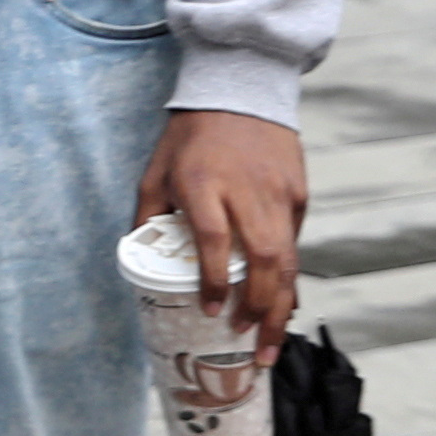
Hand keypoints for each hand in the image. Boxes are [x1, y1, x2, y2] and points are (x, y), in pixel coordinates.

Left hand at [134, 108, 306, 353]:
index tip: (209, 310)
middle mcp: (246, 192)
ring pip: (288, 259)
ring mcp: (278, 194)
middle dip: (259, 309)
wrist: (239, 90)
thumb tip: (138, 258)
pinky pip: (296, 244)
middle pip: (263, 259)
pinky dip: (291, 278)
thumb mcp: (156, 170)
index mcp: (204, 185)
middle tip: (251, 345)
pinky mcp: (297, 194)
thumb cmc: (191, 135)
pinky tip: (283, 304)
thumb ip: (148, 215)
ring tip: (271, 344)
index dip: (212, 280)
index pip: (213, 240)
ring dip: (281, 306)